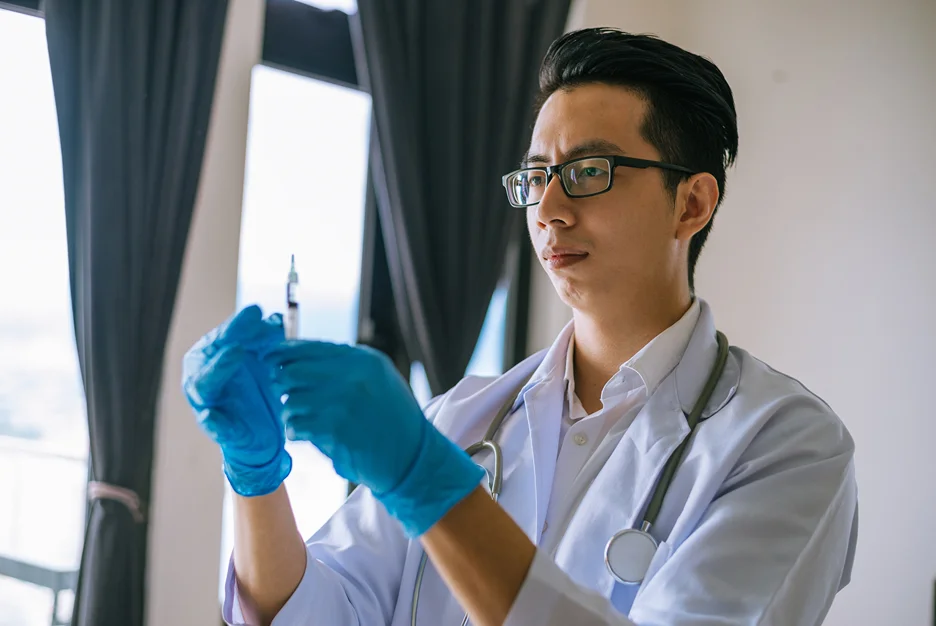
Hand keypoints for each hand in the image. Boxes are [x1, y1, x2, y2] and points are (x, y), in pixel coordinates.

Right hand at [182, 305, 290, 496]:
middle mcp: (202, 375)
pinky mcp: (215, 428)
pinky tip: (211, 417)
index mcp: (212, 356)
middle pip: (211, 352)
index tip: (258, 310)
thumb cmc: (261, 389)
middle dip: (228, 337)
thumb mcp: (268, 361)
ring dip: (219, 367)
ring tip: (236, 352)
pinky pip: (212, 424)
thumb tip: (275, 317)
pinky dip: (213, 422)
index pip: (224, 334)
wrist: (265, 433)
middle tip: (247, 321)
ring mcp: (204, 402)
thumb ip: (269, 339)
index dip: (240, 322)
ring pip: (205, 383)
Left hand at [264, 340, 482, 536]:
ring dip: (290, 412)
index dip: (283, 353)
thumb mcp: (378, 378)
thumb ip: (346, 365)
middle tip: (283, 393)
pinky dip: (294, 431)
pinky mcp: (334, 430)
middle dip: (282, 383)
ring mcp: (343, 402)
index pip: (309, 347)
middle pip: (293, 371)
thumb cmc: (393, 418)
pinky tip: (303, 433)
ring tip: (300, 419)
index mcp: (362, 359)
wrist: (412, 457)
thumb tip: (300, 356)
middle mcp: (352, 375)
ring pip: (291, 401)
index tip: (270, 360)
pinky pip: (296, 426)